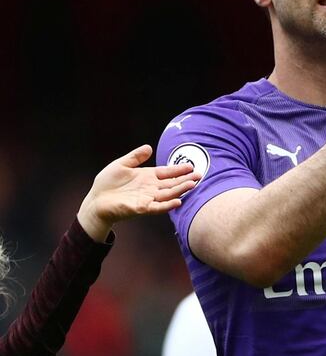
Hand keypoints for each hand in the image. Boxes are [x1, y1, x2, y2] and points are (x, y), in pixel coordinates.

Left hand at [77, 144, 199, 242]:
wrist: (95, 201)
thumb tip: (149, 147)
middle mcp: (150, 188)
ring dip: (180, 190)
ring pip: (168, 194)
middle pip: (172, 183)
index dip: (179, 170)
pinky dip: (167, 205)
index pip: (167, 172)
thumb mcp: (121, 164)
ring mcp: (147, 198)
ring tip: (192, 185)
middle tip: (199, 175)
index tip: (191, 166)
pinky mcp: (141, 208)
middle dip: (185, 179)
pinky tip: (178, 201)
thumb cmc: (107, 183)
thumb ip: (135, 157)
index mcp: (148, 177)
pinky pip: (157, 207)